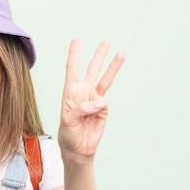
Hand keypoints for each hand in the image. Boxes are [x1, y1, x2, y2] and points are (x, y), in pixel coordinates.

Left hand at [58, 39, 125, 158]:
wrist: (78, 149)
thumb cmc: (68, 133)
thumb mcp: (68, 120)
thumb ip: (82, 108)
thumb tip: (101, 100)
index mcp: (70, 92)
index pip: (72, 69)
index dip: (74, 55)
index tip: (76, 40)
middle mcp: (83, 93)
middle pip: (92, 70)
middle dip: (99, 56)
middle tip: (106, 42)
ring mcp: (94, 100)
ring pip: (105, 80)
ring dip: (113, 67)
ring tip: (121, 54)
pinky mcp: (103, 110)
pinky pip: (104, 104)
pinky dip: (99, 108)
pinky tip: (94, 116)